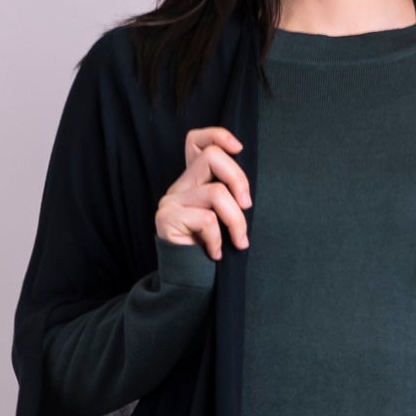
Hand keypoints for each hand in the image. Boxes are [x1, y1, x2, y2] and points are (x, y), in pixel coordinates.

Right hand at [156, 126, 251, 259]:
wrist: (188, 280)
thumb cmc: (210, 248)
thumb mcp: (224, 217)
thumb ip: (229, 196)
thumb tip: (247, 190)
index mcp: (193, 181)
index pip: (196, 141)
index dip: (218, 135)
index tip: (239, 148)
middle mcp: (179, 186)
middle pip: (212, 156)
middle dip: (239, 179)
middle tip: (248, 206)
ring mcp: (171, 201)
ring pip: (216, 192)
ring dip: (236, 220)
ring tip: (239, 242)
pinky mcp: (167, 218)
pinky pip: (207, 220)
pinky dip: (218, 239)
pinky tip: (215, 253)